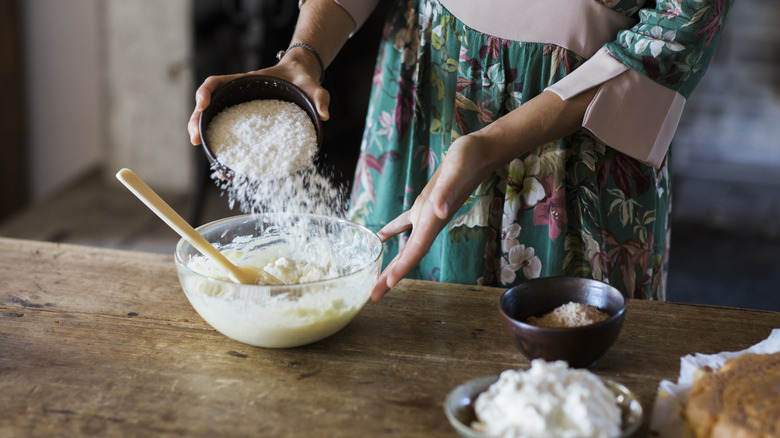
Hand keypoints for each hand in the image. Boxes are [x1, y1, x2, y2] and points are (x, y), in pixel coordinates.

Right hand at [187, 62, 330, 145]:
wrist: (302, 79)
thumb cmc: (303, 79)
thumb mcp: (312, 85)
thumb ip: (320, 96)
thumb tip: (325, 115)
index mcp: (246, 81)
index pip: (217, 82)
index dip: (206, 92)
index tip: (202, 104)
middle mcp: (237, 93)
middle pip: (207, 103)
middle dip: (196, 118)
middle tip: (194, 137)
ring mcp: (238, 107)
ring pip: (212, 117)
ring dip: (202, 130)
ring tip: (199, 147)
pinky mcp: (244, 120)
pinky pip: (226, 128)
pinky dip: (219, 140)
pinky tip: (219, 156)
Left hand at [371, 134, 492, 301]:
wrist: (480, 152)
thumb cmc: (469, 160)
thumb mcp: (456, 172)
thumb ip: (448, 192)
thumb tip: (438, 210)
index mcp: (434, 219)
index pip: (416, 250)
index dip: (402, 268)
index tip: (387, 285)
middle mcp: (430, 223)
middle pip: (409, 256)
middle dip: (392, 277)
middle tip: (375, 296)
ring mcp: (427, 215)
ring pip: (407, 245)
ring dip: (393, 262)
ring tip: (378, 280)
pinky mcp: (425, 204)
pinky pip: (406, 223)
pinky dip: (392, 232)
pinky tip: (381, 238)